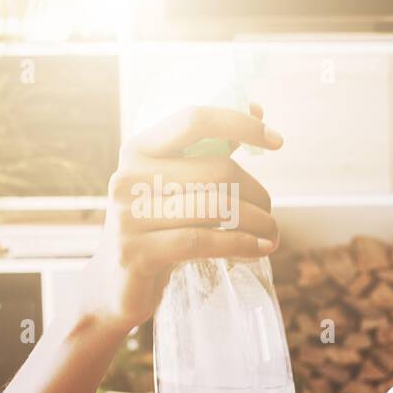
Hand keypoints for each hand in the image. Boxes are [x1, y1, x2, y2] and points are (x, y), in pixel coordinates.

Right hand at [77, 104, 283, 332]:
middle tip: (270, 214)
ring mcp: (127, 216)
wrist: (116, 284)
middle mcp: (127, 177)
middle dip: (258, 194)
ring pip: (216, 207)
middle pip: (218, 171)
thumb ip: (211, 150)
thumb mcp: (179, 185)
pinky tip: (261, 249)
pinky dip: (242, 244)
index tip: (277, 141)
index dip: (240, 124)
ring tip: (272, 235)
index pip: (194, 120)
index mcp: (138, 149)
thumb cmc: (159, 228)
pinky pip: (203, 241)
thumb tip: (255, 107)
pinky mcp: (135, 253)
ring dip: (258, 222)